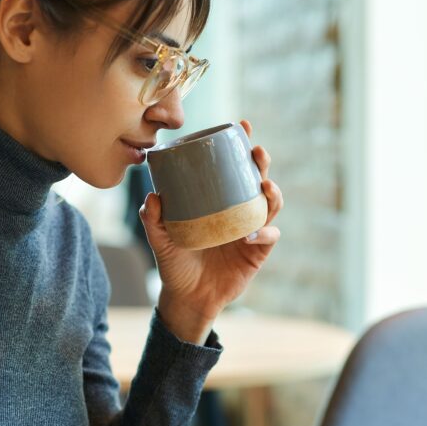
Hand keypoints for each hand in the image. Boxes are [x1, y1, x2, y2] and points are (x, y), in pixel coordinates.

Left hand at [138, 119, 283, 343]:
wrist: (187, 298)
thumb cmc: (175, 264)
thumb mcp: (160, 240)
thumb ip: (153, 219)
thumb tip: (153, 195)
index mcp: (219, 202)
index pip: (233, 168)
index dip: (241, 146)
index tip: (242, 126)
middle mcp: (238, 212)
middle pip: (258, 180)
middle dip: (262, 163)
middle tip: (257, 152)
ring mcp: (251, 231)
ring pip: (271, 205)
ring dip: (273, 193)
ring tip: (264, 186)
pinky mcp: (257, 253)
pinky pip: (268, 237)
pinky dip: (263, 233)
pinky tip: (251, 234)